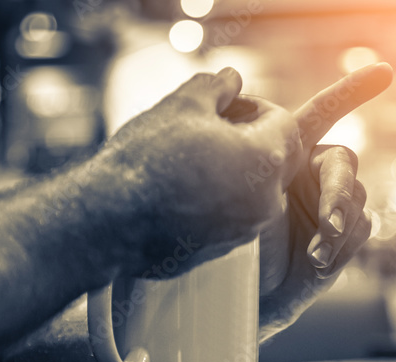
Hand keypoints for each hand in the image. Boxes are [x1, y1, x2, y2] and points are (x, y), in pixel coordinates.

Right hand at [99, 68, 301, 276]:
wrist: (109, 221)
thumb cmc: (147, 160)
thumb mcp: (182, 105)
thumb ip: (216, 87)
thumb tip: (231, 79)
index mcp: (264, 160)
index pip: (286, 124)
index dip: (257, 107)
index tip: (225, 107)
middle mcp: (266, 200)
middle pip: (275, 159)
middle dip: (251, 138)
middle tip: (209, 129)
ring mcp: (246, 229)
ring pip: (254, 189)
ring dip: (234, 168)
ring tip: (190, 158)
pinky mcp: (223, 248)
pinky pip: (233, 215)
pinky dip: (218, 198)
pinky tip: (180, 188)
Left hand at [257, 63, 392, 339]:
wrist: (233, 302)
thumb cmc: (223, 246)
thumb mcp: (237, 195)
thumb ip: (258, 158)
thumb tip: (271, 128)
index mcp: (285, 154)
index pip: (321, 114)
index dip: (352, 92)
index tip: (384, 71)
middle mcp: (309, 177)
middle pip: (343, 161)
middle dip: (338, 191)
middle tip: (328, 225)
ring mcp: (327, 209)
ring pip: (356, 197)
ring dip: (339, 223)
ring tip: (315, 254)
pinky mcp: (341, 241)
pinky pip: (362, 227)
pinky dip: (344, 243)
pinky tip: (318, 261)